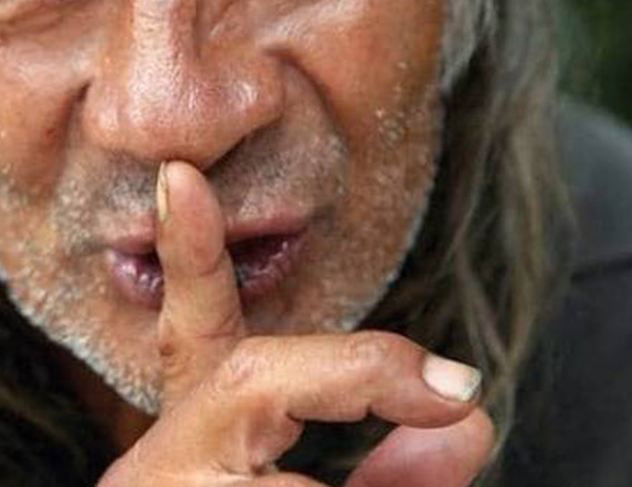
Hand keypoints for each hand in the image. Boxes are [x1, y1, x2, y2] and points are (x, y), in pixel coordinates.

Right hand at [98, 161, 494, 486]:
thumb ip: (387, 478)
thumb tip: (467, 422)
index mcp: (189, 445)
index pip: (192, 333)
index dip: (188, 253)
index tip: (183, 177)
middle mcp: (164, 470)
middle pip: (247, 378)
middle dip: (355, 371)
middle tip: (457, 393)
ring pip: (291, 486)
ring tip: (436, 441)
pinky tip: (368, 474)